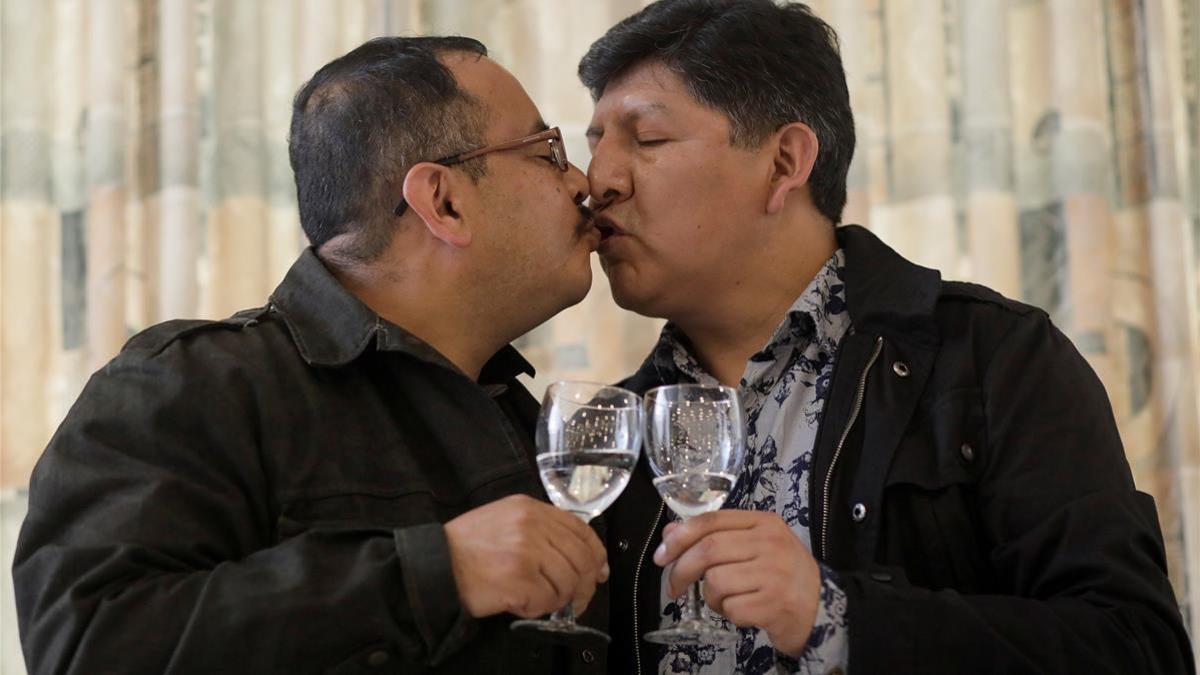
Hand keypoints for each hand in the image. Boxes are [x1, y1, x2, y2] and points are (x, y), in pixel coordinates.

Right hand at [444, 494, 608, 618]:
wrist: (435, 564)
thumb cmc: (468, 546)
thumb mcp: (505, 520)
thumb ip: (540, 530)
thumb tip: (581, 556)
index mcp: (530, 509)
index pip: (580, 529)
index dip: (596, 553)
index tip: (599, 570)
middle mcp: (531, 525)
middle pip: (580, 559)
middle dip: (584, 585)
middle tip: (577, 600)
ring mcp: (526, 552)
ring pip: (567, 582)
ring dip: (558, 599)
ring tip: (538, 601)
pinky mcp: (518, 579)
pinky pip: (547, 601)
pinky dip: (538, 609)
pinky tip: (521, 605)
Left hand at [654, 510, 820, 656]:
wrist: (822, 607)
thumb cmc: (782, 574)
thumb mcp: (753, 546)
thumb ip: (714, 536)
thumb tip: (671, 534)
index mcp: (764, 522)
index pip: (711, 521)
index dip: (680, 537)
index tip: (662, 554)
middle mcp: (770, 543)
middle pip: (708, 550)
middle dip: (681, 570)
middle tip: (673, 587)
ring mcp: (774, 573)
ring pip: (715, 581)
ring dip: (711, 597)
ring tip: (726, 600)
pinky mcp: (774, 604)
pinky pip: (730, 608)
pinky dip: (728, 613)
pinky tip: (743, 610)